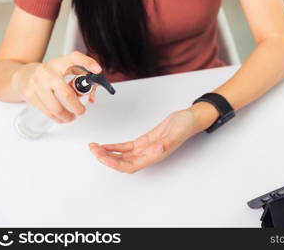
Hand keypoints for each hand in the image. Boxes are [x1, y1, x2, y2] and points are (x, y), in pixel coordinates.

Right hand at [11, 51, 101, 123]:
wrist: (23, 75)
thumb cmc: (50, 74)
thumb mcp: (65, 70)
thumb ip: (82, 80)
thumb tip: (90, 97)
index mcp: (59, 64)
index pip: (74, 58)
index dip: (87, 63)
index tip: (97, 70)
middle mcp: (47, 72)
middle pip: (67, 94)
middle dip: (77, 107)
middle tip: (81, 111)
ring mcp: (37, 84)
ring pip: (56, 108)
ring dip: (67, 116)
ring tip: (72, 117)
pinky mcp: (30, 95)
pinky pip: (47, 112)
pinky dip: (58, 118)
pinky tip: (62, 118)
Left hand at [89, 107, 210, 173]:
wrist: (190, 118)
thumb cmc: (186, 126)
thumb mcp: (176, 133)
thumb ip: (166, 144)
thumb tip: (156, 151)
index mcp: (154, 156)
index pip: (130, 166)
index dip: (114, 163)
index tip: (102, 156)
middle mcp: (148, 155)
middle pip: (122, 162)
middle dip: (106, 158)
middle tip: (93, 150)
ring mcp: (145, 148)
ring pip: (122, 156)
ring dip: (108, 153)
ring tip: (95, 148)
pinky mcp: (144, 141)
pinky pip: (126, 147)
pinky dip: (115, 147)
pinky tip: (106, 145)